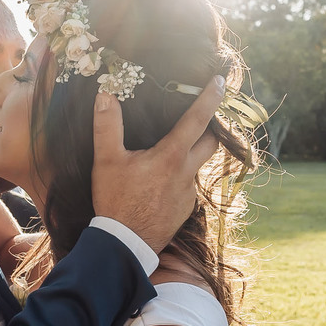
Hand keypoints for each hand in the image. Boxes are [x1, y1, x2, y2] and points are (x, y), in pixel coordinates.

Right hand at [91, 76, 224, 252]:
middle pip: (211, 142)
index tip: (220, 82)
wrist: (125, 244)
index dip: (210, 98)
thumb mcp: (106, 161)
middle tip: (202, 116)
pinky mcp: (184, 210)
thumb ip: (107, 126)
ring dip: (191, 155)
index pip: (197, 119)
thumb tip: (106, 94)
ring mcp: (188, 193)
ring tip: (172, 152)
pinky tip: (160, 184)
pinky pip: (186, 187)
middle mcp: (186, 173)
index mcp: (170, 156)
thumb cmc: (116, 201)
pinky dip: (178, 180)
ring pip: (197, 166)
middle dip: (211, 127)